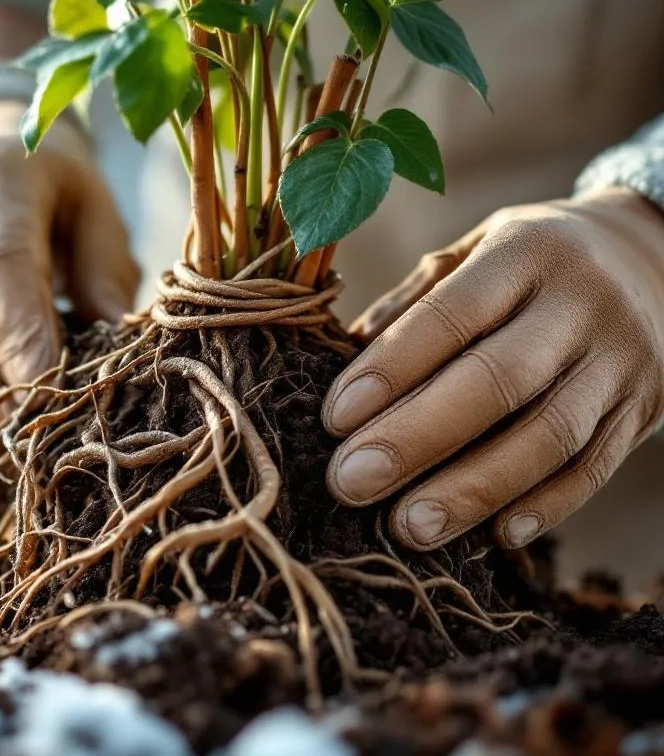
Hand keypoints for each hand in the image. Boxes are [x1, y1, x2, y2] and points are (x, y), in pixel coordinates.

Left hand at [323, 188, 663, 550]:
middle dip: (417, 438)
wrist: (654, 261)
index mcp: (525, 253)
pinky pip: (595, 467)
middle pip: (497, 380)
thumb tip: (337, 363)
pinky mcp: (644, 409)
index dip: (391, 369)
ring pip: (549, 435)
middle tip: (350, 483)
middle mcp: (582, 303)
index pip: (451, 314)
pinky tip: (493, 535)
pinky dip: (545, 506)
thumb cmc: (527, 268)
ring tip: (408, 527)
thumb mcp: (473, 253)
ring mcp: (621, 360)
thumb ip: (410, 304)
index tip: (334, 420)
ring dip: (473, 489)